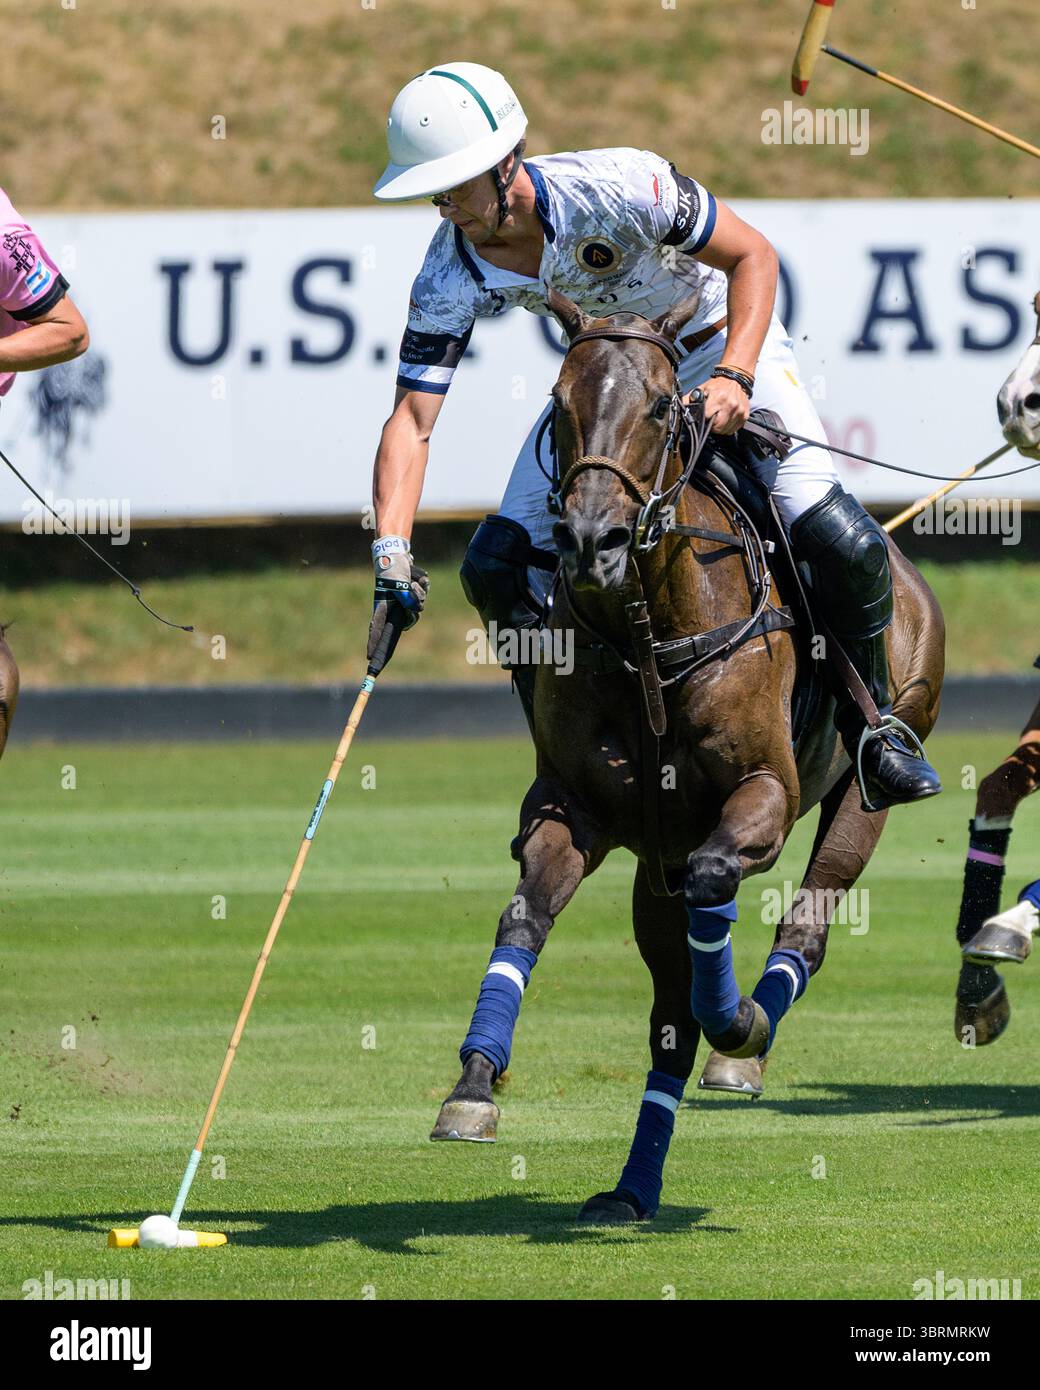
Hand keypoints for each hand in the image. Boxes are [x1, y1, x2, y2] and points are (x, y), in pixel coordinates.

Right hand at [367, 537, 429, 668]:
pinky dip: (422, 581)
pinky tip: (414, 574)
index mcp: (383, 608)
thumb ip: (406, 597)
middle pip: (410, 619)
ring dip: (418, 589)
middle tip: (408, 586)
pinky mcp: (415, 595)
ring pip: (420, 605)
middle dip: (413, 603)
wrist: (397, 554)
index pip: (377, 630)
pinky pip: (425, 593)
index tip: (368, 659)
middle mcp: (395, 608)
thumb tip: (415, 608)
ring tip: (409, 578)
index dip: (373, 644)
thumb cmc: (392, 569)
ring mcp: (406, 602)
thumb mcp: (397, 583)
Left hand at [688, 376, 750, 434]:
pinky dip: (728, 427)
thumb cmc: (717, 385)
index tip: (702, 417)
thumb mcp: (702, 389)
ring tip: (718, 418)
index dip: (702, 420)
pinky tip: (725, 419)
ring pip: (725, 431)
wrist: (736, 378)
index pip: (706, 418)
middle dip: (711, 426)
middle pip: (717, 428)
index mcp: (718, 398)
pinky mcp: (745, 415)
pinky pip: (733, 429)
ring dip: (720, 428)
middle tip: (710, 419)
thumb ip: (689, 399)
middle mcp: (731, 405)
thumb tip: (679, 408)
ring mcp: (739, 411)